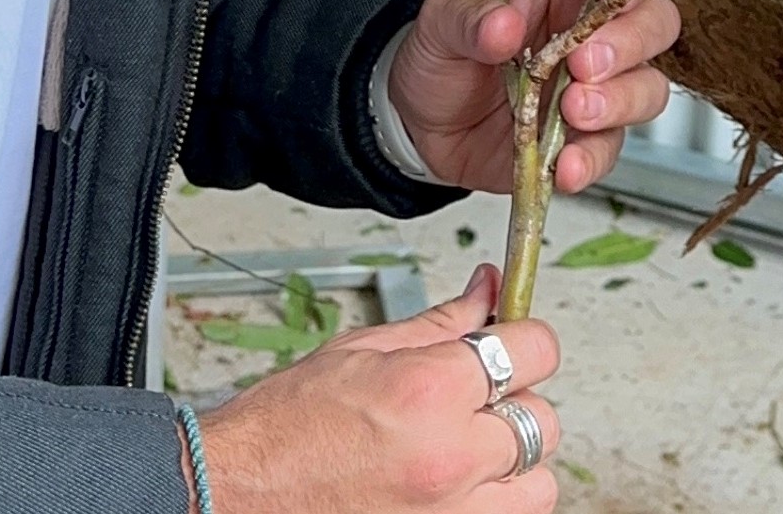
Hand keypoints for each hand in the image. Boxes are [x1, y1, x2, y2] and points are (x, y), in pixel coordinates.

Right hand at [193, 263, 561, 512]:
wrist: (239, 494)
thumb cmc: (286, 429)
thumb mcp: (363, 350)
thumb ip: (440, 323)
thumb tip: (487, 290)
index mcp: (431, 392)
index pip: (535, 350)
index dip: (525, 338)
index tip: (513, 339)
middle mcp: (451, 459)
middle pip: (543, 421)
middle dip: (516, 401)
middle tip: (479, 398)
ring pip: (538, 487)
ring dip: (513, 465)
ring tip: (470, 451)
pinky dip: (491, 504)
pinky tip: (454, 486)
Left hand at [387, 0, 681, 191]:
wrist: (421, 122)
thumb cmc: (444, 53)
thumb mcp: (440, 19)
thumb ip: (468, 17)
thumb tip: (503, 24)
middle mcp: (594, 29)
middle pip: (656, 22)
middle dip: (630, 42)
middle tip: (584, 63)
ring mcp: (595, 87)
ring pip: (648, 87)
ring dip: (619, 101)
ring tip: (572, 111)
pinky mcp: (584, 139)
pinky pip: (610, 149)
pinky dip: (593, 158)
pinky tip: (566, 163)